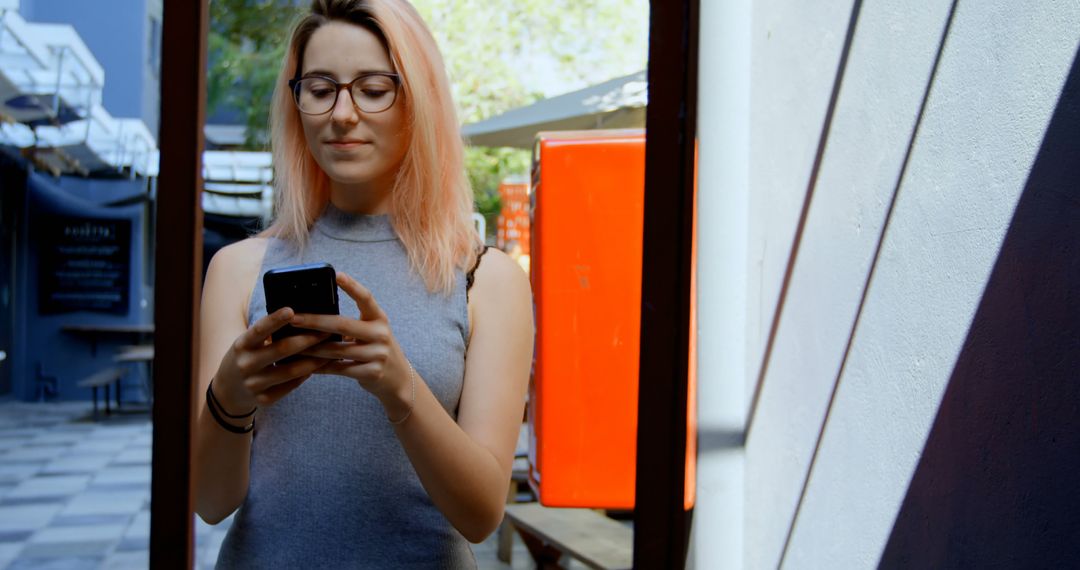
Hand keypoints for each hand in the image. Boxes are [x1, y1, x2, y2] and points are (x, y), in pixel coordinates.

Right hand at [213, 307, 331, 410]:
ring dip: (314, 361)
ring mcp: (254, 384)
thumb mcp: (248, 343)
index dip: (275, 320)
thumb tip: (299, 317)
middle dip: (308, 339)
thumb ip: (266, 333)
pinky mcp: (263, 399)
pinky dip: (305, 375)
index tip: (291, 310)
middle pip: (282, 349)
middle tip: (327, 331)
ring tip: (329, 351)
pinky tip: (316, 367)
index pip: (259, 330)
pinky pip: (291, 386)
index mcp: (242, 345)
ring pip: (291, 371)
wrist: (228, 391)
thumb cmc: (246, 357)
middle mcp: (246, 364)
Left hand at [292, 272, 411, 406]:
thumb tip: (314, 317)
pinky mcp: (372, 373)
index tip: (336, 275)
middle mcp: (381, 334)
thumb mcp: (372, 332)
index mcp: (380, 318)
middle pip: (343, 324)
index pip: (366, 298)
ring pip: (337, 350)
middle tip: (293, 318)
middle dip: (315, 321)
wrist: (398, 379)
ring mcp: (378, 354)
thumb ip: (350, 324)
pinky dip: (321, 367)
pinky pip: (340, 369)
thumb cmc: (376, 349)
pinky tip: (306, 365)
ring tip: (293, 344)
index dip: (352, 286)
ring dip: (312, 348)